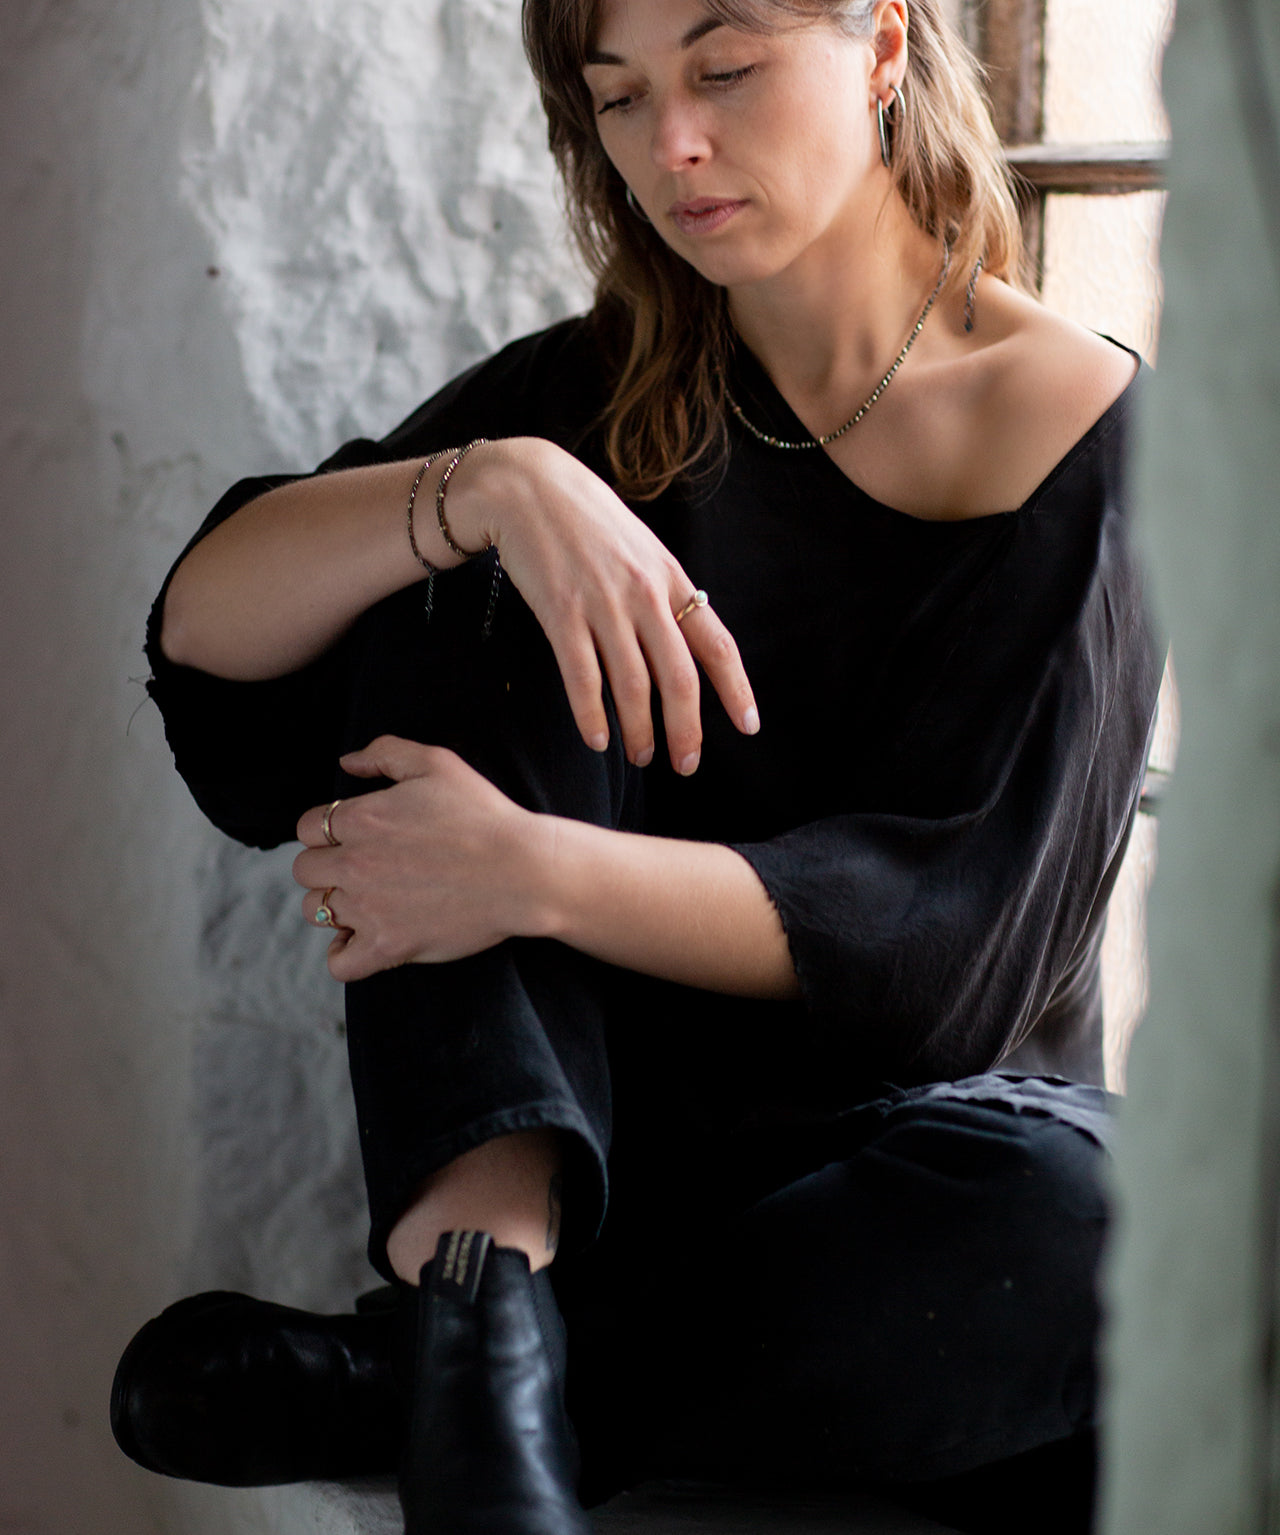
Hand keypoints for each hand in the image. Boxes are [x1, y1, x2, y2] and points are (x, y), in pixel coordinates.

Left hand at [292, 737, 545, 981]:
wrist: (523, 870)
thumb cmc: (485, 815)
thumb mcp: (437, 764)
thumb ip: (385, 752)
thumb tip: (347, 763)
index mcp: (361, 819)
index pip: (307, 828)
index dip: (328, 831)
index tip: (356, 838)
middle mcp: (355, 864)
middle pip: (304, 870)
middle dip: (328, 867)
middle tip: (364, 868)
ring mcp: (368, 908)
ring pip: (315, 911)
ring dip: (336, 906)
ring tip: (368, 902)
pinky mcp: (388, 946)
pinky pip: (339, 962)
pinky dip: (344, 954)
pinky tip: (364, 940)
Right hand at [447, 437, 758, 773]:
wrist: (528, 485)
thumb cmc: (587, 521)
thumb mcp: (641, 549)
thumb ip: (663, 594)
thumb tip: (684, 645)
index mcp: (671, 580)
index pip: (717, 644)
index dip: (736, 690)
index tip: (748, 727)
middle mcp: (644, 595)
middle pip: (679, 678)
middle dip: (687, 731)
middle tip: (685, 765)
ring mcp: (603, 603)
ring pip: (632, 685)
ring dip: (639, 731)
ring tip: (642, 757)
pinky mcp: (560, 610)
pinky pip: (582, 675)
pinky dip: (591, 714)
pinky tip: (597, 739)